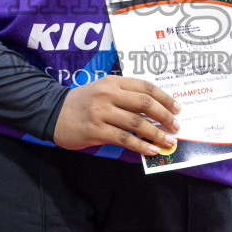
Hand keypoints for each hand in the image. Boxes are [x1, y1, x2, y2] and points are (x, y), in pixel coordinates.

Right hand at [53, 75, 179, 155]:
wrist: (53, 112)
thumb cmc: (83, 102)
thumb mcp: (103, 90)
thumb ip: (125, 95)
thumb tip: (155, 110)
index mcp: (113, 81)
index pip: (146, 87)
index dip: (165, 98)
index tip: (177, 108)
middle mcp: (108, 94)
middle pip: (145, 103)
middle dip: (165, 115)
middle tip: (176, 126)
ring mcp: (101, 112)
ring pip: (136, 123)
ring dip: (156, 133)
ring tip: (169, 141)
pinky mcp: (96, 130)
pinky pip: (124, 139)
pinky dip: (141, 145)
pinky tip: (151, 150)